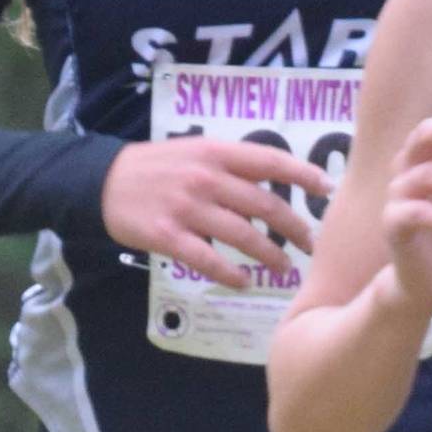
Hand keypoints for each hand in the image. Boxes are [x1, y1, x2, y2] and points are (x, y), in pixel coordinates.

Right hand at [101, 137, 332, 287]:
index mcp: (216, 152)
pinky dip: (230, 274)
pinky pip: (208, 260)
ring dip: (269, 254)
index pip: (270, 161)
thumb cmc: (158, 166)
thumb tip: (276, 181)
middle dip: (294, 227)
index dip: (303, 174)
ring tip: (284, 267)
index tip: (327, 188)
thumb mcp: (195, 150)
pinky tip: (244, 282)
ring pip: (242, 236)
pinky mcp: (169, 237)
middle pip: (264, 205)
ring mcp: (188, 209)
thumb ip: (231, 164)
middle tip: (310, 243)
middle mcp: (206, 178)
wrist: (103, 182)